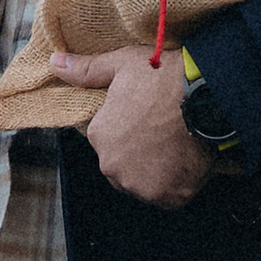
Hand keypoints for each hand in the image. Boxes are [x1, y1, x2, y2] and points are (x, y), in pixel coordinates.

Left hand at [50, 44, 217, 206]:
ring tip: (178, 145)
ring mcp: (141, 185)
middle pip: (126, 165)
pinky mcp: (168, 197)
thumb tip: (54, 63)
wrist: (206, 96)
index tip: (150, 117)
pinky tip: (188, 160)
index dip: (132, 128)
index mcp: (100, 136)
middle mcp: (113, 166)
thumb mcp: (122, 65)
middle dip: (141, 154)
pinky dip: (178, 184)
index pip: (111, 140)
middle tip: (165, 132)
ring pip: (146, 183)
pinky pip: (170, 196)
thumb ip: (86, 70)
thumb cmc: (164, 78)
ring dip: (158, 171)